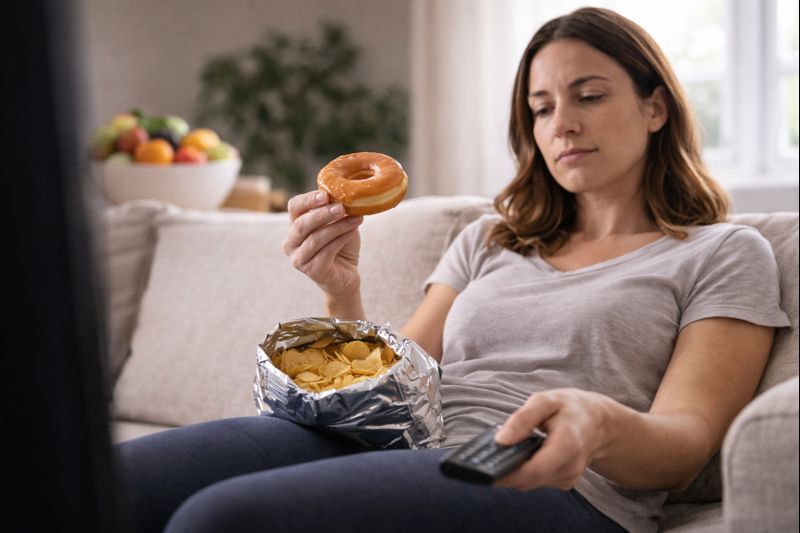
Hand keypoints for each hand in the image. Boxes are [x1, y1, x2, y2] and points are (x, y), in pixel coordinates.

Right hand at [282, 190, 363, 297]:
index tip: (325, 195)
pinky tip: (353, 231)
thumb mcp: (337, 223)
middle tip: (342, 207)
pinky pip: (326, 252)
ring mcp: (299, 259)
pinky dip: (341, 239)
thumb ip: (334, 210)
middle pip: (301, 224)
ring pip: (315, 239)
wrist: (346, 274)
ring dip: (337, 227)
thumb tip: (341, 193)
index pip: (294, 207)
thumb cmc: (340, 245)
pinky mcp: (312, 271)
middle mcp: (290, 243)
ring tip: (356, 219)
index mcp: (293, 227)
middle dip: (323, 214)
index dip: (308, 200)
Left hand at [493, 388, 609, 490]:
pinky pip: (536, 480)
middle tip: (481, 460)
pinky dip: (523, 471)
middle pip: (528, 480)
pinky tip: (518, 456)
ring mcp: (569, 478)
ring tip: (499, 454)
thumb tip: (500, 440)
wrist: (597, 423)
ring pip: (529, 483)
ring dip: (513, 471)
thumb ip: (522, 419)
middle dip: (503, 472)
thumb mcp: (545, 401)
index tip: (484, 470)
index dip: (508, 473)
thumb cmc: (568, 408)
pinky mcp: (564, 482)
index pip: (535, 470)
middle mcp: (570, 466)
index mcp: (568, 443)